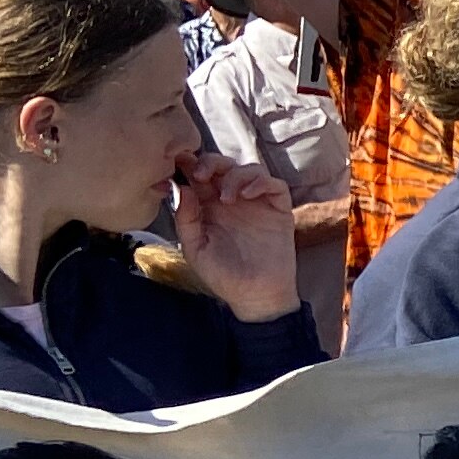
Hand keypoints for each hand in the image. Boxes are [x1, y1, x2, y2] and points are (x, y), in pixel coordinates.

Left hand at [171, 155, 302, 322]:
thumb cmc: (223, 276)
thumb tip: (183, 188)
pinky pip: (275, 185)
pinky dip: (261, 183)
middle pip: (224, 165)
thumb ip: (186, 219)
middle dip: (211, 163)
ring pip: (249, 169)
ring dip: (236, 175)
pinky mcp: (279, 209)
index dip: (190, 164)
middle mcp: (233, 200)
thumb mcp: (195, 249)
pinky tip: (249, 196)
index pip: (200, 176)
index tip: (180, 162)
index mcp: (208, 207)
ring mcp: (257, 203)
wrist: (256, 296)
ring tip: (228, 198)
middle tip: (202, 174)